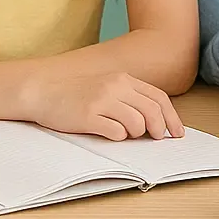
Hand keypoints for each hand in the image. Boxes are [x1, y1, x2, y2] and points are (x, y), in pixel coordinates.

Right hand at [21, 72, 184, 140]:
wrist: (41, 91)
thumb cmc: (75, 93)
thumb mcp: (105, 86)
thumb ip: (128, 97)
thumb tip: (154, 120)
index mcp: (123, 79)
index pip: (158, 98)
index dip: (171, 117)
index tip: (176, 133)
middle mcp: (115, 87)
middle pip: (152, 112)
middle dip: (158, 130)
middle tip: (155, 140)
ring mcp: (101, 101)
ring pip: (137, 123)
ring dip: (135, 134)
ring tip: (124, 133)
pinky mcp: (88, 116)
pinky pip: (115, 132)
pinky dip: (118, 137)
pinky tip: (109, 134)